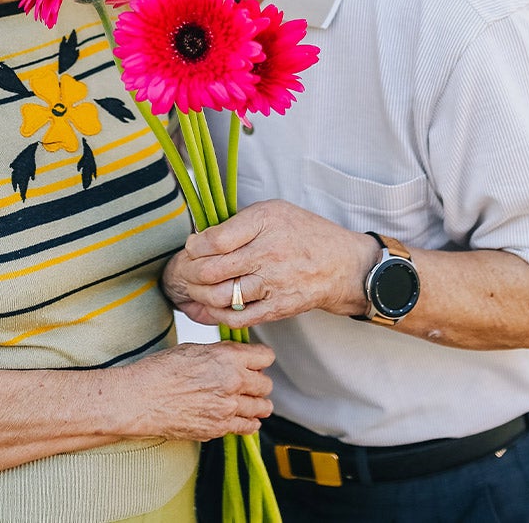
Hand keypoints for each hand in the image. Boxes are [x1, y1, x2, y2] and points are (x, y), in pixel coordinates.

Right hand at [122, 341, 274, 439]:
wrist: (140, 400)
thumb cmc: (159, 372)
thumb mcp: (193, 350)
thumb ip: (220, 353)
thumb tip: (235, 357)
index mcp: (227, 358)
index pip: (265, 356)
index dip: (260, 358)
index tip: (256, 362)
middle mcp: (233, 382)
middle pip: (266, 384)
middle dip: (258, 382)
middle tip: (248, 382)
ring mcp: (228, 408)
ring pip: (263, 408)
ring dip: (256, 404)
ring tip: (246, 401)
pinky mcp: (220, 428)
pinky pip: (248, 427)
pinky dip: (247, 422)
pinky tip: (238, 416)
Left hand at [162, 199, 377, 326]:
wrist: (343, 265)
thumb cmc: (303, 233)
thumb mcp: (273, 212)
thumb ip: (237, 223)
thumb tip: (199, 240)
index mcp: (265, 222)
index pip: (214, 240)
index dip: (194, 246)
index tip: (192, 247)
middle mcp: (268, 253)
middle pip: (212, 270)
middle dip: (189, 272)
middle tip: (185, 270)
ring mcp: (273, 283)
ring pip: (221, 296)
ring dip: (199, 294)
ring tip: (194, 288)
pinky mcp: (277, 308)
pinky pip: (237, 317)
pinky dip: (217, 314)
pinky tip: (212, 305)